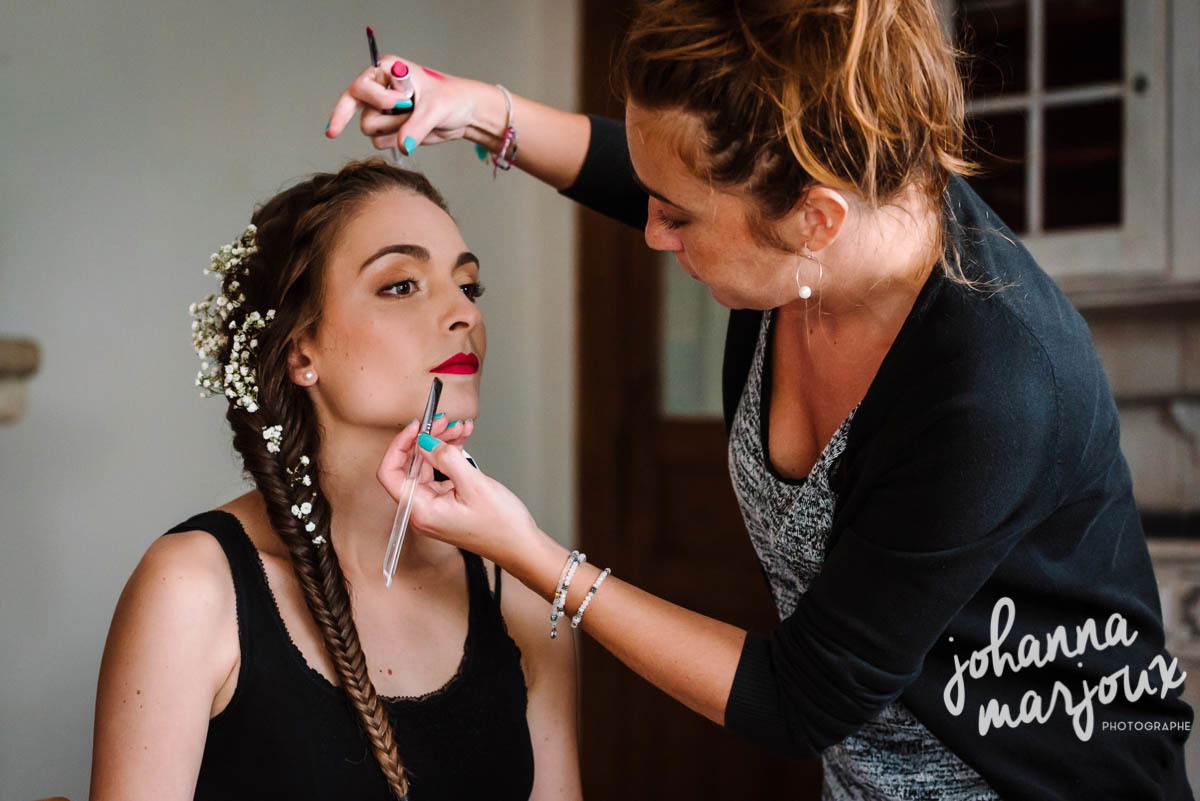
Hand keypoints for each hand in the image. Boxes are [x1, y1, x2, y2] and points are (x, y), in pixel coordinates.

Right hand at [325, 56, 494, 154]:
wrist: (464, 114)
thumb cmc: (452, 99)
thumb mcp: (435, 109)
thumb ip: (416, 127)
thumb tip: (402, 145)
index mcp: (386, 70)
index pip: (359, 87)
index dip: (378, 99)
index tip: (403, 102)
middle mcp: (378, 88)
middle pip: (356, 109)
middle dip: (385, 119)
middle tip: (409, 114)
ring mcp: (381, 109)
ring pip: (369, 128)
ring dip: (394, 130)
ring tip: (417, 120)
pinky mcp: (387, 127)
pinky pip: (379, 141)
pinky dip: (397, 140)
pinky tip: (414, 131)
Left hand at [376, 422, 541, 566]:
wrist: (520, 546)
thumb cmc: (501, 526)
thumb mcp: (473, 484)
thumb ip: (445, 458)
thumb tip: (424, 441)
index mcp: (421, 511)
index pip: (390, 473)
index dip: (400, 446)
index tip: (416, 428)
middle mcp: (423, 511)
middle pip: (412, 466)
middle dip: (428, 439)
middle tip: (444, 422)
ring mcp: (434, 507)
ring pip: (428, 466)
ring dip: (442, 444)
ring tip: (459, 428)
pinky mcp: (447, 503)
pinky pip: (441, 473)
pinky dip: (451, 456)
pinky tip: (461, 441)